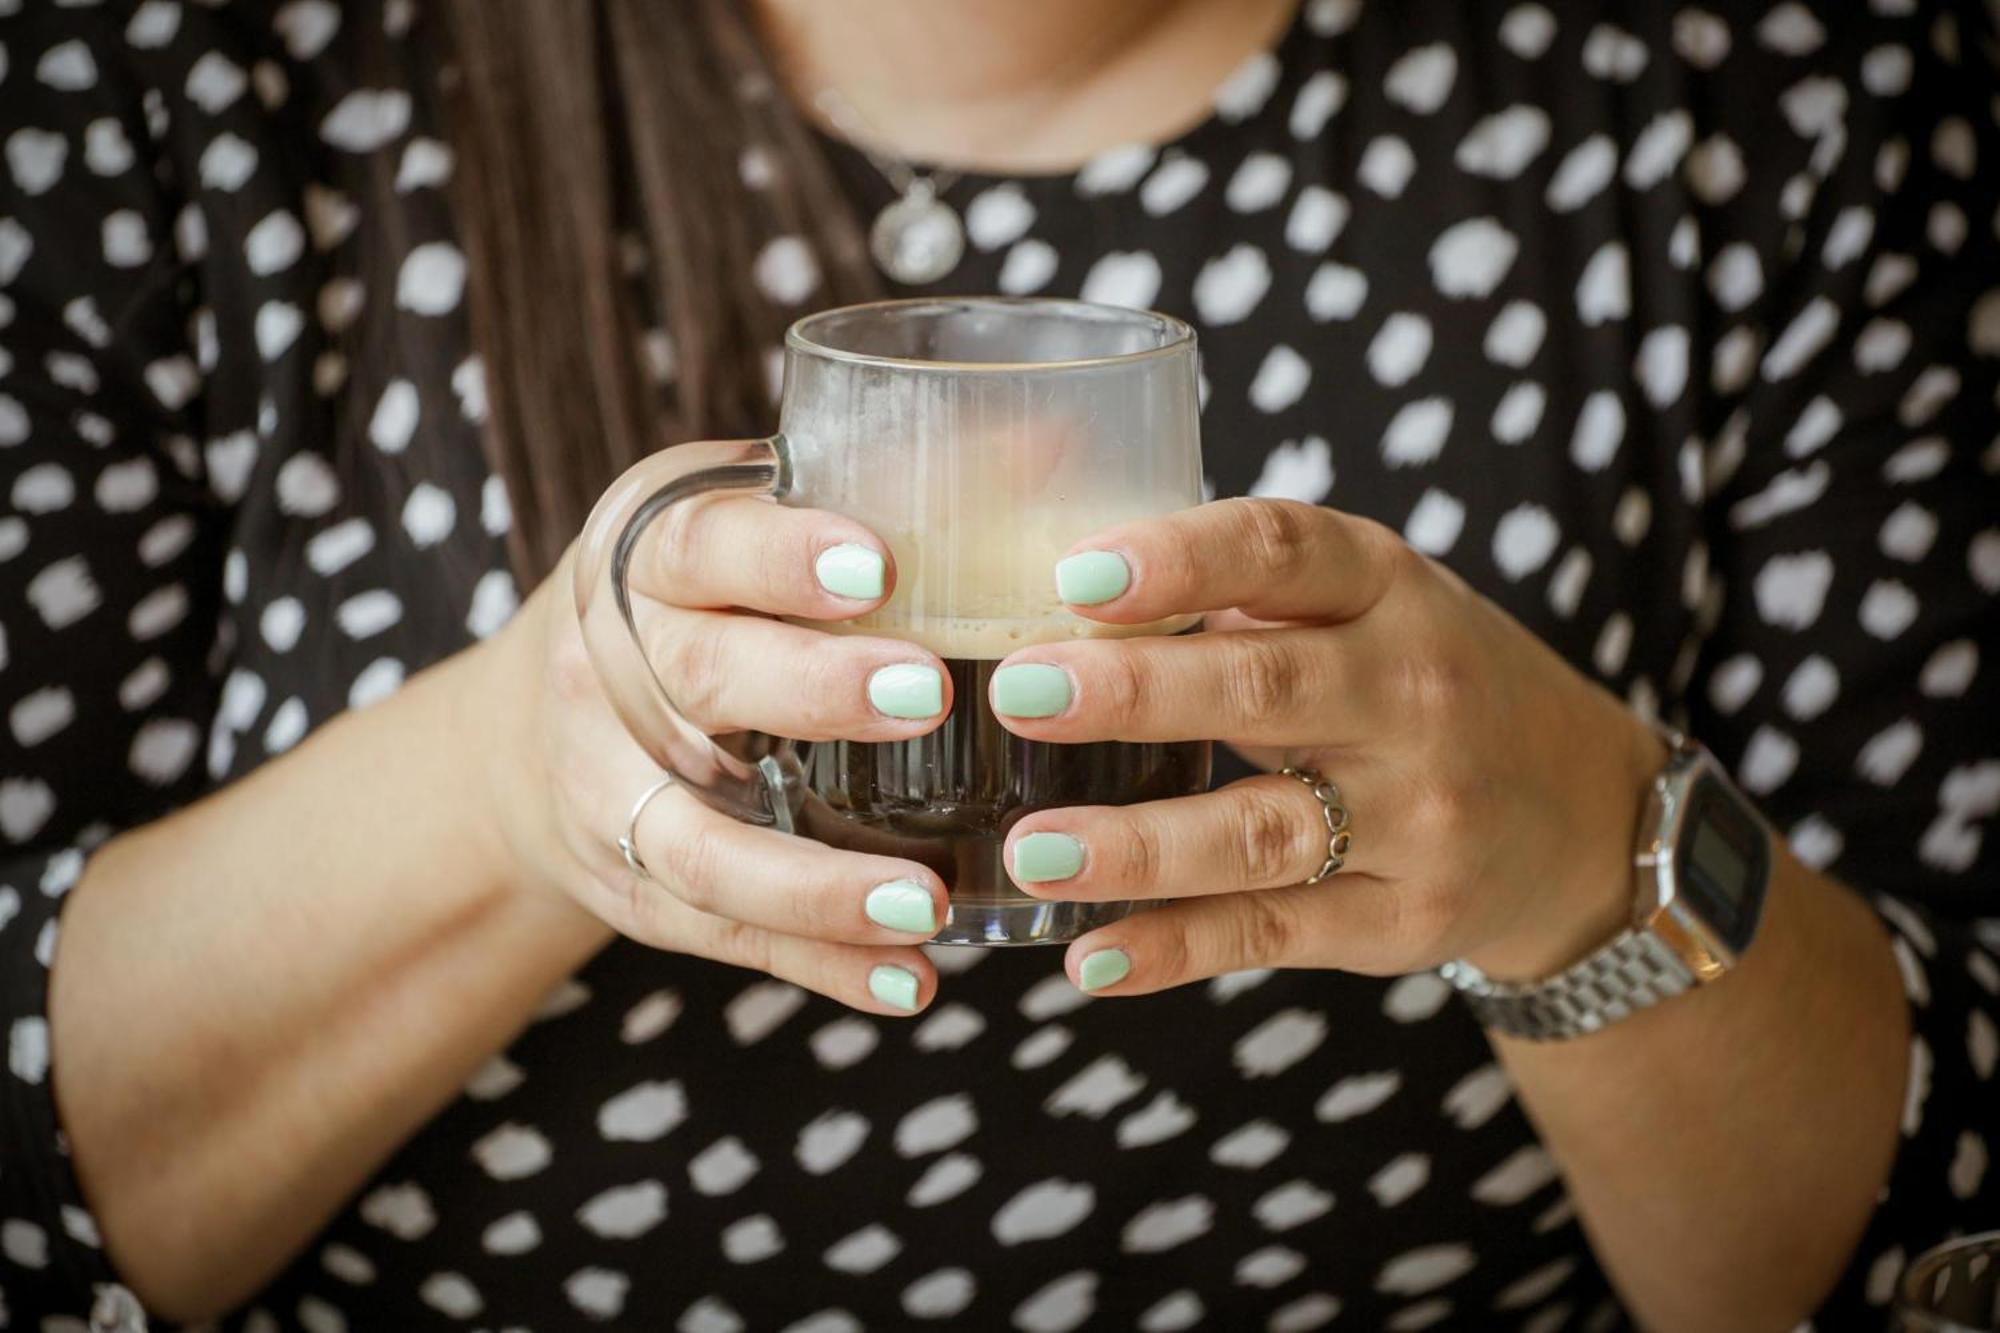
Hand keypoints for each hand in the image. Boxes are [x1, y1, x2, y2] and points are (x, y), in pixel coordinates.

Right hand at [470, 454, 957, 1014]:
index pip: (702, 544)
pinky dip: (816, 962)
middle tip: (930, 695)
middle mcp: (609, 669)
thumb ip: (887, 493)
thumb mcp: (755, 523)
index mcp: (646, 555)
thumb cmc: (700, 602)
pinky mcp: (632, 886)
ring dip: (816, 882)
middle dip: (811, 691)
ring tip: (930, 901)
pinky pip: (722, 934)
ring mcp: (610, 791)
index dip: (782, 554)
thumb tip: (1066, 436)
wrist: (537, 727)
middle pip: (700, 681)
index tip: (881, 566)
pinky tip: (911, 982)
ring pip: (699, 845)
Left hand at [986, 498, 1666, 993]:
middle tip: (1019, 692)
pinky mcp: (1403, 918)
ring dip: (1137, 847)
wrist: (1582, 817)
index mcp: (1388, 590)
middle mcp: (1411, 695)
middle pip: (1262, 691)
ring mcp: (1415, 816)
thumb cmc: (1424, 683)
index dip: (1182, 557)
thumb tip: (1049, 588)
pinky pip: (1273, 933)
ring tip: (1031, 851)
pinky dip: (1177, 949)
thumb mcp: (1370, 603)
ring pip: (1259, 831)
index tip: (1078, 571)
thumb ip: (1243, 592)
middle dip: (1135, 693)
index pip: (1284, 551)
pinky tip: (1092, 956)